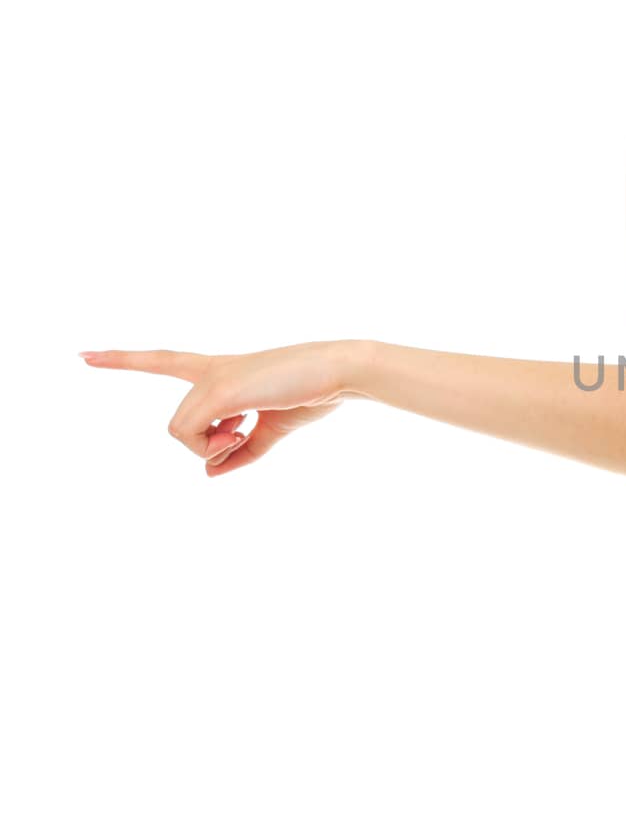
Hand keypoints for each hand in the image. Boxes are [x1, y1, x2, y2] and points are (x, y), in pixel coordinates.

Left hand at [77, 339, 358, 475]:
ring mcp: (213, 378)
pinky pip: (190, 433)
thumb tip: (209, 473)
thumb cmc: (311, 394)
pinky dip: (214, 446)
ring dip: (211, 447)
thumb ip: (242, 451)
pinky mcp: (219, 388)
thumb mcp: (273, 430)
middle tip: (241, 441)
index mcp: (222, 372)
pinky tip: (245, 429)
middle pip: (178, 425)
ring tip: (246, 432)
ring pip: (179, 432)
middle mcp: (210, 370)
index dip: (124, 360)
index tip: (84, 355)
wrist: (339, 373)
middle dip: (206, 447)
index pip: (163, 361)